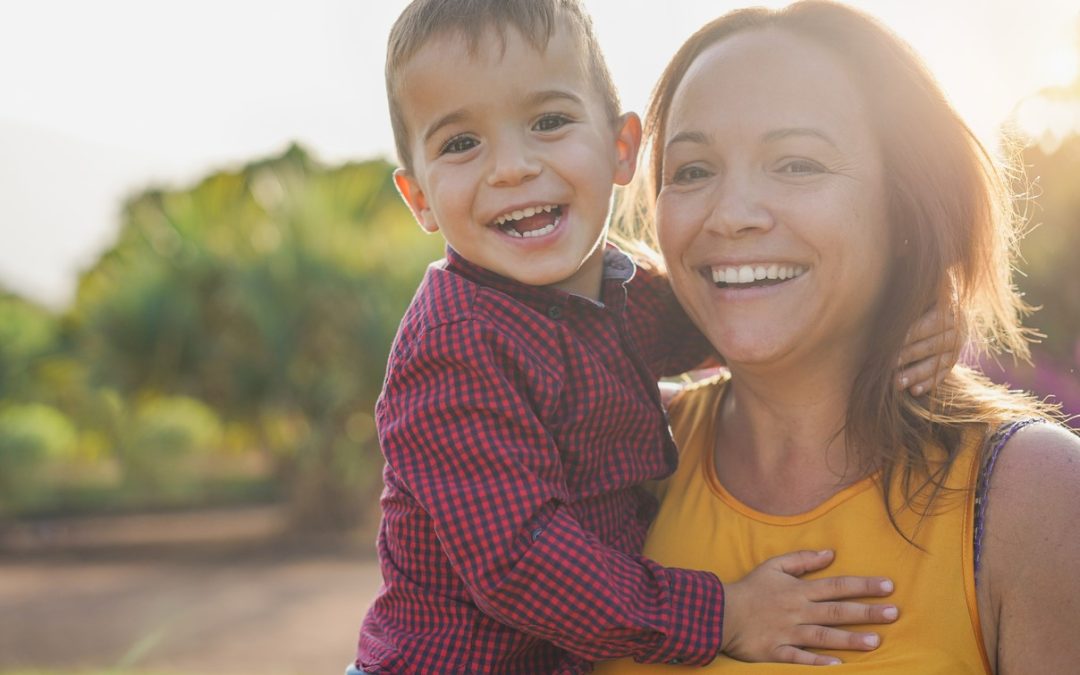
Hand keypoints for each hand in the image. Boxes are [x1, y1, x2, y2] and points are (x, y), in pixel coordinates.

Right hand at [721, 550, 897, 665]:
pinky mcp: (776, 652)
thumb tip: (830, 553)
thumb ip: (802, 559)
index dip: (863, 586)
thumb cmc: (750, 589)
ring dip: (849, 639)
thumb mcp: (773, 566)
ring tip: (875, 642)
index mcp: (798, 590)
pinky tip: (838, 667)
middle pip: (836, 611)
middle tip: (893, 613)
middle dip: (865, 612)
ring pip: (822, 636)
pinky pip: (799, 658)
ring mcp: (787, 632)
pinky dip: (817, 663)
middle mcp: (797, 611)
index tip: (889, 586)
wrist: (718, 611)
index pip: (836, 586)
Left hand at [896, 302, 962, 395]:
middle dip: (909, 355)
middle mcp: (957, 330)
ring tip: (896, 383)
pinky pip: (942, 376)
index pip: (931, 322)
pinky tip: (913, 391)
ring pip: (937, 364)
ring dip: (916, 374)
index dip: (913, 332)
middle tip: (888, 364)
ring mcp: (956, 349)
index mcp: (948, 311)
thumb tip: (886, 311)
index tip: (892, 340)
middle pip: (932, 345)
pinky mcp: (952, 363)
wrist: (941, 317)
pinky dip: (928, 384)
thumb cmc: (919, 306)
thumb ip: (908, 306)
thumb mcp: (919, 303)